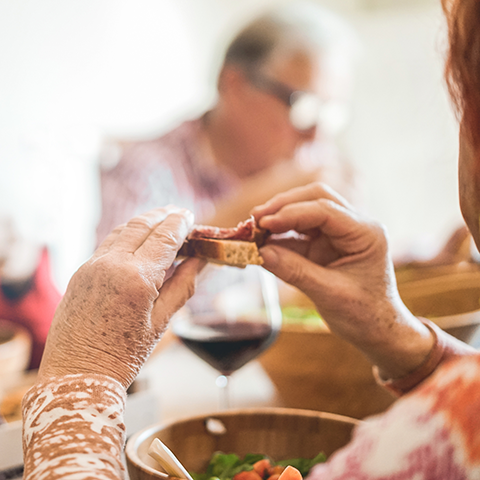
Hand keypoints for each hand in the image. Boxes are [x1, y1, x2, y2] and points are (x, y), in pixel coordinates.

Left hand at [38, 206, 204, 387]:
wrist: (77, 376)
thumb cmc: (122, 356)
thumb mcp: (161, 322)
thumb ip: (183, 286)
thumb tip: (201, 262)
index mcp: (136, 278)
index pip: (164, 238)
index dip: (181, 224)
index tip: (192, 217)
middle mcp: (111, 265)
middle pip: (142, 225)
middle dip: (164, 216)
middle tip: (181, 214)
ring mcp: (92, 266)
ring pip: (123, 230)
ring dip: (145, 222)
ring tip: (162, 221)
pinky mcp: (81, 272)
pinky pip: (108, 243)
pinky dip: (128, 235)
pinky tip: (139, 241)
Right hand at [252, 183, 433, 379]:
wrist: (376, 331)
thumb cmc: (363, 314)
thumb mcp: (329, 294)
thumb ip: (295, 271)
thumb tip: (260, 253)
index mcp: (365, 233)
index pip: (325, 210)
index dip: (291, 213)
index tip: (264, 223)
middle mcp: (354, 226)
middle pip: (316, 199)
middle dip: (284, 206)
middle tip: (256, 218)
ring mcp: (338, 234)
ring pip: (306, 210)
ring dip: (279, 217)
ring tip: (254, 229)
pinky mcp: (324, 245)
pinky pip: (299, 232)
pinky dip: (280, 235)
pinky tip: (262, 242)